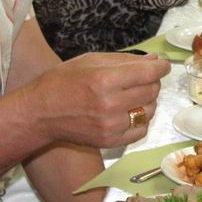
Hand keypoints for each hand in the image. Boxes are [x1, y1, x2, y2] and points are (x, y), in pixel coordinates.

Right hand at [27, 52, 168, 147]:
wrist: (39, 113)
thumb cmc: (62, 81)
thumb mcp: (90, 60)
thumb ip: (125, 60)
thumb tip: (155, 61)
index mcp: (104, 80)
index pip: (149, 73)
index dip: (161, 67)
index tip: (162, 66)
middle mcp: (110, 104)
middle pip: (152, 90)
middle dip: (152, 81)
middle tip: (141, 79)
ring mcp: (111, 126)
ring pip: (150, 110)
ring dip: (147, 100)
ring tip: (130, 95)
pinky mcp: (110, 141)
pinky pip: (141, 129)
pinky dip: (140, 120)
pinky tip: (127, 112)